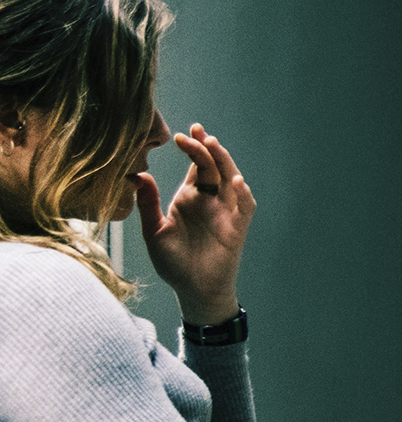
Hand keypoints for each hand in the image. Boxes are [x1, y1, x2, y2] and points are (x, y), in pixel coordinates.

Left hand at [136, 124, 255, 325]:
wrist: (192, 289)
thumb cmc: (173, 262)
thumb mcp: (154, 230)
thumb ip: (148, 204)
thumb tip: (137, 175)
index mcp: (190, 197)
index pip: (195, 166)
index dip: (191, 148)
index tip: (179, 135)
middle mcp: (210, 200)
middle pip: (213, 166)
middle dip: (206, 147)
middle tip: (194, 132)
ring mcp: (225, 212)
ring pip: (231, 179)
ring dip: (224, 161)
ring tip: (212, 145)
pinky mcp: (237, 227)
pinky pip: (244, 206)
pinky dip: (242, 193)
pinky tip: (235, 181)